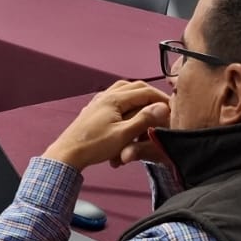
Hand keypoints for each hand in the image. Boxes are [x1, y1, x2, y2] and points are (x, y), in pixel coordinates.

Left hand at [42, 81, 170, 169]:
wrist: (67, 154)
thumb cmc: (94, 145)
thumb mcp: (123, 135)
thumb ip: (143, 119)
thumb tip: (162, 107)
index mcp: (114, 98)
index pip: (144, 91)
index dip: (161, 98)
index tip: (173, 108)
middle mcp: (106, 96)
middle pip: (134, 87)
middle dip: (151, 96)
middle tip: (163, 107)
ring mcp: (99, 102)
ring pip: (124, 92)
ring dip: (138, 99)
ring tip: (149, 110)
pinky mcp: (94, 111)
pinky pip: (115, 100)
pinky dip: (126, 104)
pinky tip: (129, 115)